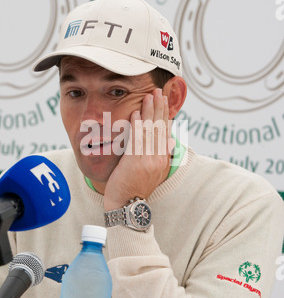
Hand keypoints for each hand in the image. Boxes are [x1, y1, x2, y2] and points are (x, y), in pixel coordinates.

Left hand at [104, 88, 174, 210]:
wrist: (126, 205)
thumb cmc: (135, 187)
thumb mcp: (153, 172)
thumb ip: (160, 155)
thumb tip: (170, 142)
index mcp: (163, 159)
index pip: (165, 132)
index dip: (164, 115)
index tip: (163, 101)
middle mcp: (158, 158)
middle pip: (159, 128)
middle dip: (159, 108)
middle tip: (158, 91)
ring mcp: (148, 160)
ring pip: (149, 131)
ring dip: (149, 112)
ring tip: (149, 96)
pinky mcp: (135, 163)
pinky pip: (137, 140)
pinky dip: (137, 125)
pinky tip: (136, 113)